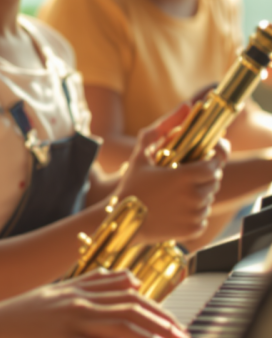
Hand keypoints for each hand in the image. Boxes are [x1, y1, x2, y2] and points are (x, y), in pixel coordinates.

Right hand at [0, 270, 189, 337]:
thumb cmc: (25, 318)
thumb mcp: (58, 294)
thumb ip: (93, 287)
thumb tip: (128, 280)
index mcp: (79, 290)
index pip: (128, 291)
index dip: (156, 307)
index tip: (175, 324)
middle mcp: (79, 302)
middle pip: (132, 308)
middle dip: (163, 325)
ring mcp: (71, 321)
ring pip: (121, 327)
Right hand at [115, 105, 226, 242]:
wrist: (122, 221)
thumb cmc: (131, 185)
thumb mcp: (141, 154)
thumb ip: (162, 128)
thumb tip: (185, 106)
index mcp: (183, 176)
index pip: (215, 165)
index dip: (214, 159)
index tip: (208, 156)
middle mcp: (192, 197)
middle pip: (215, 181)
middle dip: (205, 175)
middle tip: (186, 173)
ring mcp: (194, 215)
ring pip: (209, 199)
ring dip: (199, 193)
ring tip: (177, 191)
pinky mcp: (193, 230)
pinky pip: (203, 216)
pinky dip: (194, 211)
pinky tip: (175, 207)